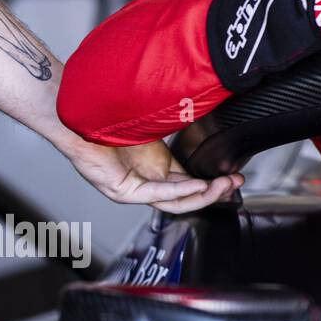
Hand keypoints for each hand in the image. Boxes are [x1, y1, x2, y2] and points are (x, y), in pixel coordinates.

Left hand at [63, 136, 242, 212]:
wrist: (84, 117)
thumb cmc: (114, 124)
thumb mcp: (160, 137)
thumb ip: (181, 146)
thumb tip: (210, 140)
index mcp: (157, 174)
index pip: (191, 188)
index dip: (215, 186)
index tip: (236, 178)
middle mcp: (146, 185)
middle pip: (187, 199)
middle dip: (215, 193)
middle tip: (235, 184)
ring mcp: (134, 191)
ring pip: (174, 202)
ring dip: (202, 195)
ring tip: (222, 185)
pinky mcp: (122, 191)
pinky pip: (155, 194)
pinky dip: (179, 190)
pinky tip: (198, 183)